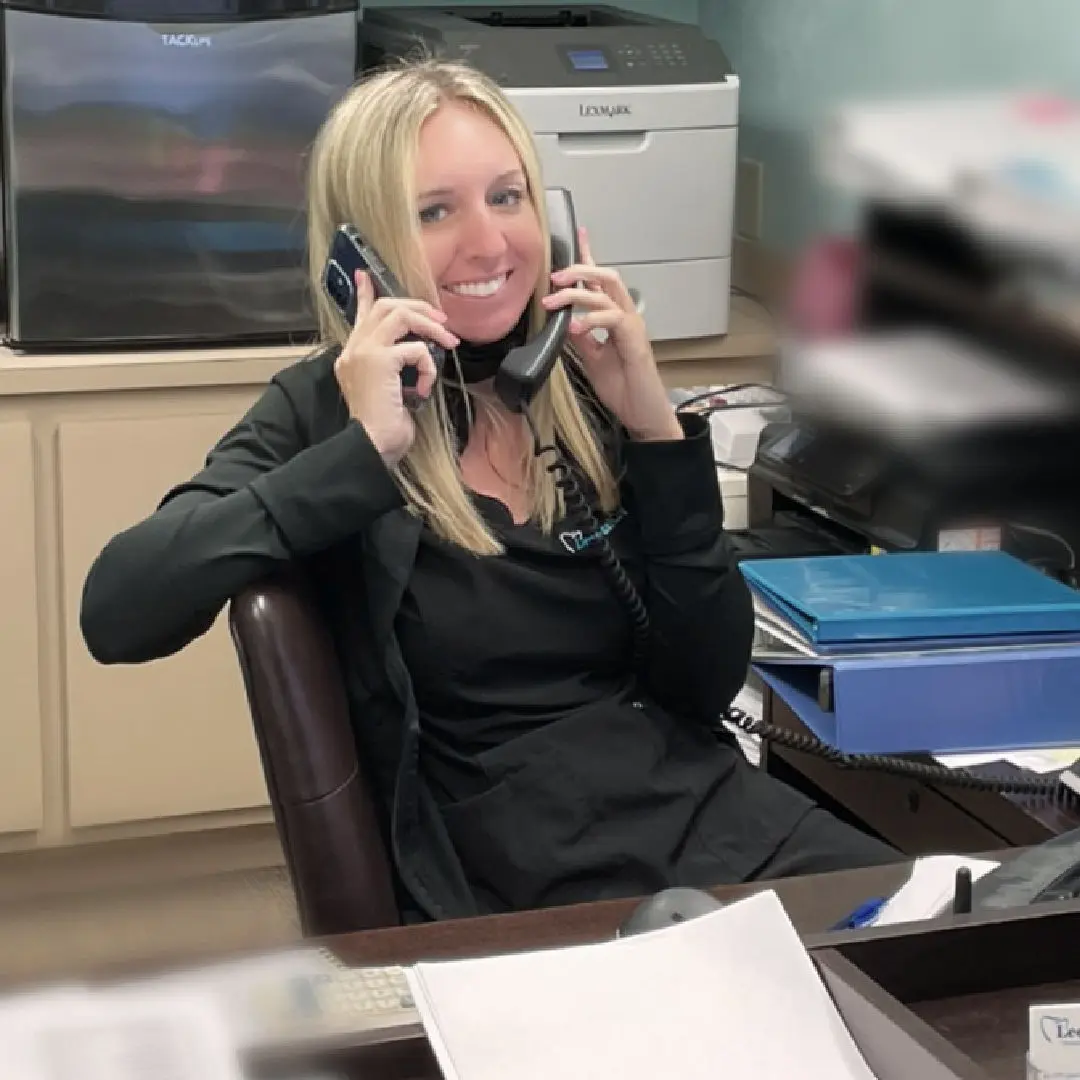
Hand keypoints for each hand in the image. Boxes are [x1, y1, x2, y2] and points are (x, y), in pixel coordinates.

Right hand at [335, 271, 458, 464]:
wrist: (371, 446)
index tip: (366, 275)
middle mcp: (354, 349)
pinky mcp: (380, 361)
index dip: (365, 293)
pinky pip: (416, 349)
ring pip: (400, 315)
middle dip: (417, 308)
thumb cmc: (383, 428)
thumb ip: (395, 368)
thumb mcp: (391, 391)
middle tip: (441, 321)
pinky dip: (428, 366)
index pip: (359, 315)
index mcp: (352, 355)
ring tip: (448, 343)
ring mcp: (364, 352)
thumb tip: (419, 353)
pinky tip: (423, 388)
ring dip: (429, 327)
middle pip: (385, 306)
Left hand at [542, 228, 681, 441]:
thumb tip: (563, 321)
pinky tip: (575, 328)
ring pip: (606, 293)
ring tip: (554, 301)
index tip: (578, 234)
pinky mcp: (634, 340)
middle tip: (554, 277)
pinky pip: (612, 319)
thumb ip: (581, 338)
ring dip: (577, 293)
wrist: (643, 414)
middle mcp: (625, 316)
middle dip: (579, 269)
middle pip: (605, 276)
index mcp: (614, 318)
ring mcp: (632, 326)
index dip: (590, 257)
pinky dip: (591, 320)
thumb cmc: (623, 388)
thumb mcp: (593, 360)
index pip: (600, 281)